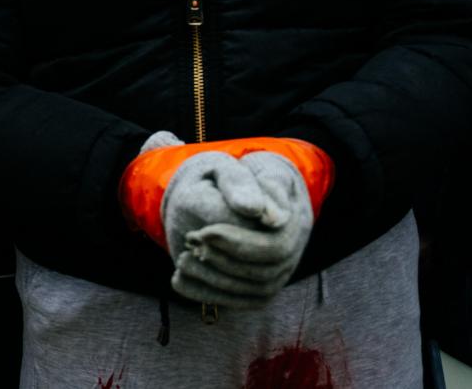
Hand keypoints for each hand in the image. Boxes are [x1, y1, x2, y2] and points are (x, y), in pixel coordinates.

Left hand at [167, 151, 313, 307]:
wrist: (227, 194)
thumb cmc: (228, 179)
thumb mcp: (228, 169)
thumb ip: (239, 183)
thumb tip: (256, 211)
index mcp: (292, 216)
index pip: (274, 245)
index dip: (238, 244)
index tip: (204, 232)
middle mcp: (293, 247)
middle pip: (266, 273)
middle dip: (224, 262)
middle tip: (190, 243)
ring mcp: (280, 270)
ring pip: (255, 293)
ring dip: (215, 280)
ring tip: (182, 259)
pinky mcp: (259, 286)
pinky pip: (242, 302)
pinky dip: (208, 294)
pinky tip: (178, 280)